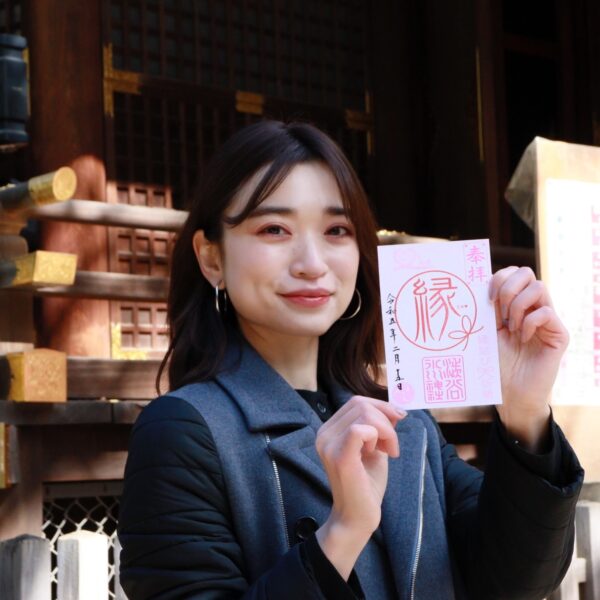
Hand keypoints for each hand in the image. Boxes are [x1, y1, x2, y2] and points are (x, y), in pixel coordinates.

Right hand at [314, 396, 405, 578]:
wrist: (358, 517)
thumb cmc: (366, 485)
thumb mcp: (375, 447)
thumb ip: (381, 427)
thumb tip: (395, 408)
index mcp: (329, 430)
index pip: (356, 402)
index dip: (381, 407)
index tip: (398, 422)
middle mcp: (324, 434)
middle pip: (360, 404)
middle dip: (385, 419)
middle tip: (392, 445)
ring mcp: (329, 445)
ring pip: (363, 413)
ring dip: (386, 430)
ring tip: (389, 451)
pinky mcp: (339, 457)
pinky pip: (360, 430)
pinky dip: (378, 436)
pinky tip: (380, 453)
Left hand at [489, 266, 568, 449]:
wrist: (510, 395)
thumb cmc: (495, 365)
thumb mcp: (486, 331)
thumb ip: (486, 308)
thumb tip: (475, 282)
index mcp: (513, 304)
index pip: (512, 273)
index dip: (498, 278)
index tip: (486, 297)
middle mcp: (532, 307)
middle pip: (526, 272)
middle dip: (508, 287)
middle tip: (500, 311)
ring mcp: (547, 319)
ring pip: (539, 287)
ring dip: (518, 305)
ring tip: (511, 328)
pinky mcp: (559, 334)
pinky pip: (546, 313)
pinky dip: (530, 322)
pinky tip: (522, 339)